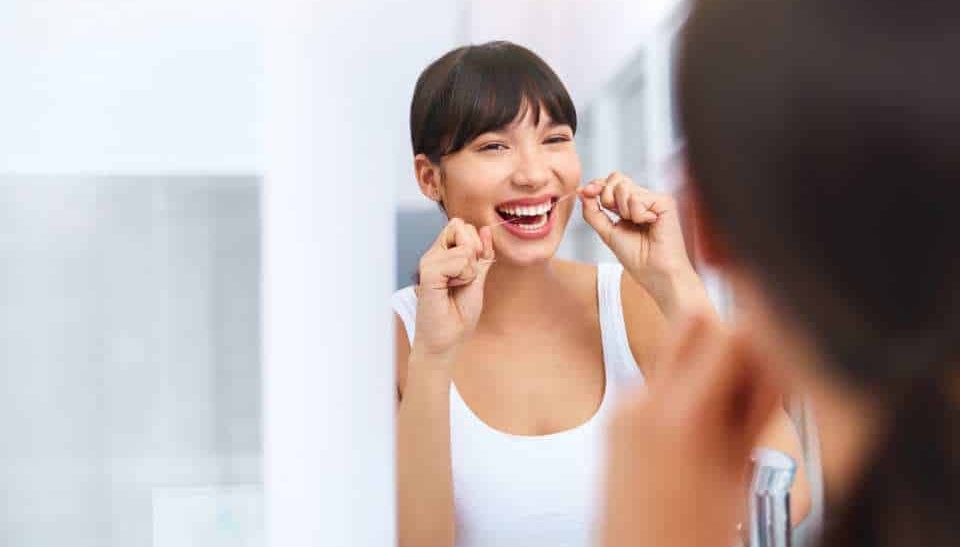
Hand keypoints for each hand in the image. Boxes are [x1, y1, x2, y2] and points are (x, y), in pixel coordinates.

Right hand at [413, 218, 494, 363]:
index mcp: (444, 253)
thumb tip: (486, 228)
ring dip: (470, 270)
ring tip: (456, 287)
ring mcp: (429, 262)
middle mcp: (434, 254)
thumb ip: (482, 254)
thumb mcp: (478, 278)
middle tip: (464, 278)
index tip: (474, 267)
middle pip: (461, 226)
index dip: (476, 241)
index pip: (462, 225)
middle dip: (474, 251)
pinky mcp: (428, 273)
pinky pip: (458, 260)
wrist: (448, 339)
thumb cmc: (459, 314)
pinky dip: (463, 276)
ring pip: (465, 246)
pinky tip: (450, 289)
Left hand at [579, 172, 704, 313]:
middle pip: (616, 179)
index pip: (611, 184)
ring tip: (638, 225)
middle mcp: (643, 199)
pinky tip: (649, 224)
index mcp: (630, 206)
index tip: (584, 191)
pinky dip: (637, 214)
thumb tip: (581, 191)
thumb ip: (593, 212)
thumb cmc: (637, 258)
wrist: (655, 273)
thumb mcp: (607, 232)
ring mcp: (654, 199)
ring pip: (624, 187)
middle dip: (606, 196)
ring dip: (623, 210)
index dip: (596, 185)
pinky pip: (637, 198)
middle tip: (618, 216)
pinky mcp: (665, 202)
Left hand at [601, 311, 781, 546]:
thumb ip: (757, 410)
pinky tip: (698, 438)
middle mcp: (644, 399)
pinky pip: (656, 383)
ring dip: (706, 366)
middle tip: (751, 386)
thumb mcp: (738, 472)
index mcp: (683, 413)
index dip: (763, 343)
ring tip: (726, 423)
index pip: (734, 333)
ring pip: (676, 350)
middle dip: (730, 342)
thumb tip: (778, 364)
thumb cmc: (688, 538)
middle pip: (696, 323)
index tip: (778, 362)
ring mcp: (624, 408)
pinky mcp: (614, 421)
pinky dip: (683, 393)